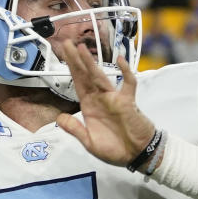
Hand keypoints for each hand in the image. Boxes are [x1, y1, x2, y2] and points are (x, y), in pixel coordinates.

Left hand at [55, 43, 155, 167]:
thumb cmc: (115, 149)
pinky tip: (120, 61)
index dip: (70, 70)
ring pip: (101, 77)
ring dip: (91, 63)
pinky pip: (128, 84)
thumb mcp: (90, 143)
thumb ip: (75, 130)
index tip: (63, 55)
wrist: (137, 155)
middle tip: (66, 43)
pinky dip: (125, 72)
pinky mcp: (128, 101)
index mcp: (89, 107)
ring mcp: (114, 98)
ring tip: (81, 49)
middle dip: (76, 60)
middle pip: (85, 76)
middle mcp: (100, 99)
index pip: (77, 84)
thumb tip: (59, 118)